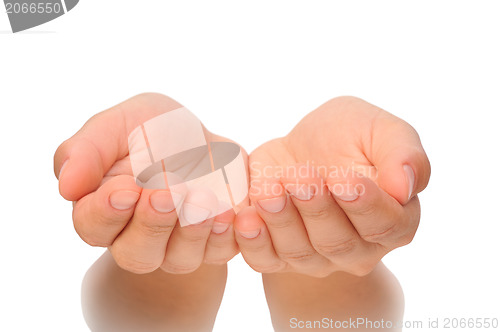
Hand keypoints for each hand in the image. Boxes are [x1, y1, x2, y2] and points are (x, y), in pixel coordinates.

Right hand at [54, 93, 246, 273]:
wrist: (201, 139)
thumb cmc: (151, 130)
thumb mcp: (118, 125)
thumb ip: (87, 150)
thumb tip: (67, 186)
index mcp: (105, 209)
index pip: (93, 225)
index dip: (107, 212)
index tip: (127, 188)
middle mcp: (138, 236)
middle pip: (136, 253)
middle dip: (151, 225)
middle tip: (165, 194)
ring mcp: (178, 244)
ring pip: (178, 259)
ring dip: (191, 232)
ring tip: (203, 200)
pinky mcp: (214, 242)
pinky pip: (219, 252)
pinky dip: (223, 236)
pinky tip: (228, 211)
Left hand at [233, 96, 430, 276]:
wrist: (302, 149)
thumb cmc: (346, 137)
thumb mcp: (379, 129)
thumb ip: (403, 153)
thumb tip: (406, 186)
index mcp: (394, 219)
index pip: (386, 225)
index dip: (365, 205)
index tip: (344, 179)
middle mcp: (358, 248)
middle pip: (339, 244)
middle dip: (317, 210)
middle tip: (302, 177)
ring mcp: (318, 257)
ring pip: (300, 253)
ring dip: (283, 221)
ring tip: (271, 190)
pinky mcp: (279, 254)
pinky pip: (265, 260)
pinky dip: (254, 243)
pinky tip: (246, 218)